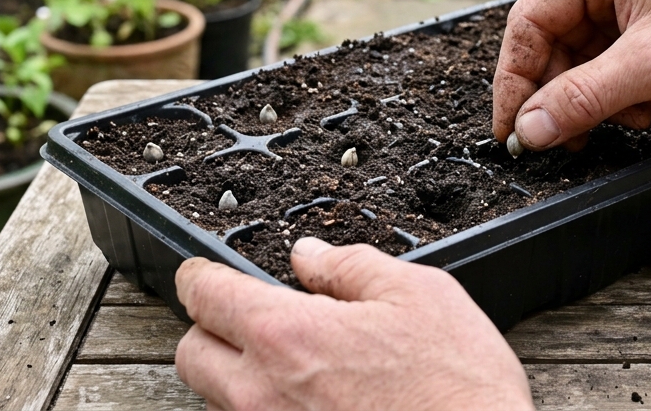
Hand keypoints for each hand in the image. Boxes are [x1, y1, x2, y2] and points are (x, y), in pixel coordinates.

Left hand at [175, 238, 533, 410]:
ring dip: (240, 377)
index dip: (201, 275)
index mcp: (286, 336)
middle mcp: (262, 395)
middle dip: (211, 329)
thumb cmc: (459, 388)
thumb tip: (310, 254)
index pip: (205, 295)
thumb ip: (351, 267)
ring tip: (297, 366)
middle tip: (253, 319)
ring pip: (220, 400)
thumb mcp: (419, 295)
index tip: (206, 274)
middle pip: (192, 355)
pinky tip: (315, 402)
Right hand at [493, 0, 650, 149]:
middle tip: (563, 140)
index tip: (510, 128)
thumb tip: (529, 130)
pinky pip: (616, 69)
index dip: (516, 78)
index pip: (531, 20)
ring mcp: (636, 0)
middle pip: (556, 45)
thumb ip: (582, 99)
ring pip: (586, 63)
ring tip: (639, 115)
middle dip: (567, 95)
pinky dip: (627, 98)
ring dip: (602, 100)